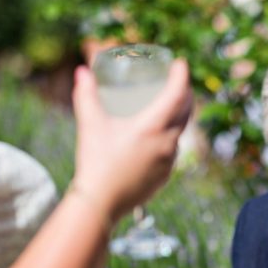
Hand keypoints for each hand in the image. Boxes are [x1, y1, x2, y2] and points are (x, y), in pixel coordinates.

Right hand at [70, 58, 192, 222]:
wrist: (100, 204)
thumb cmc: (95, 162)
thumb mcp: (90, 124)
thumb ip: (86, 94)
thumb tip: (81, 71)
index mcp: (154, 127)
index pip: (178, 94)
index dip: (182, 75)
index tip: (180, 63)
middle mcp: (168, 143)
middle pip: (186, 112)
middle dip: (184, 93)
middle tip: (176, 81)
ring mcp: (170, 162)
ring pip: (179, 132)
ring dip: (177, 116)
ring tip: (168, 106)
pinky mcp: (166, 176)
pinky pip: (173, 151)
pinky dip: (169, 137)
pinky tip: (159, 137)